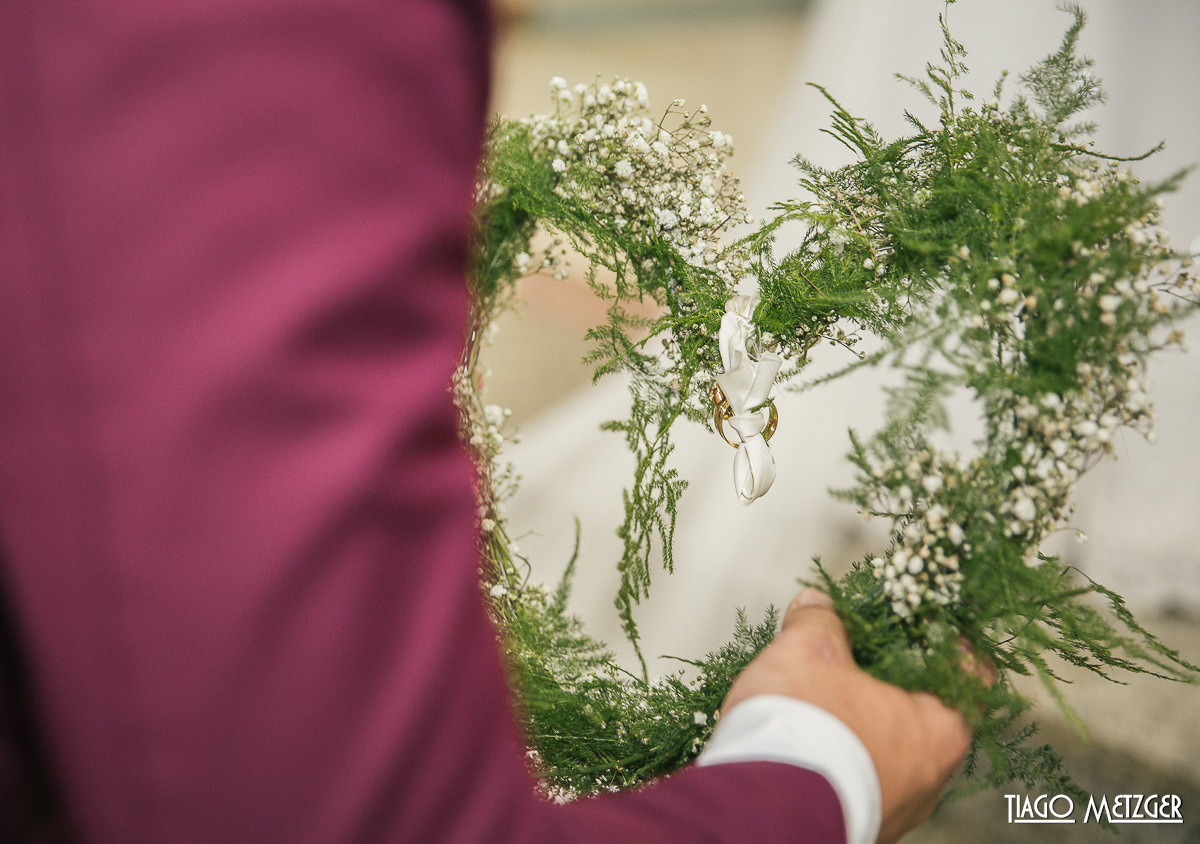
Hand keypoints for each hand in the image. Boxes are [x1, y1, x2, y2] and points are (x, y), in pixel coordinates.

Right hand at [723, 589, 973, 843]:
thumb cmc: (804, 738)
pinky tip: (812, 736)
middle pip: (928, 714)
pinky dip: (844, 755)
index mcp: (937, 730)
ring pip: (893, 751)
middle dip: (894, 682)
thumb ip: (819, 621)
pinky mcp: (859, 824)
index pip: (971, 676)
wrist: (763, 811)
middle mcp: (928, 779)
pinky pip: (862, 778)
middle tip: (865, 656)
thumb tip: (817, 608)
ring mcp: (894, 807)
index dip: (949, 643)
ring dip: (866, 722)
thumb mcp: (808, 651)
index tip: (928, 626)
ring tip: (827, 697)